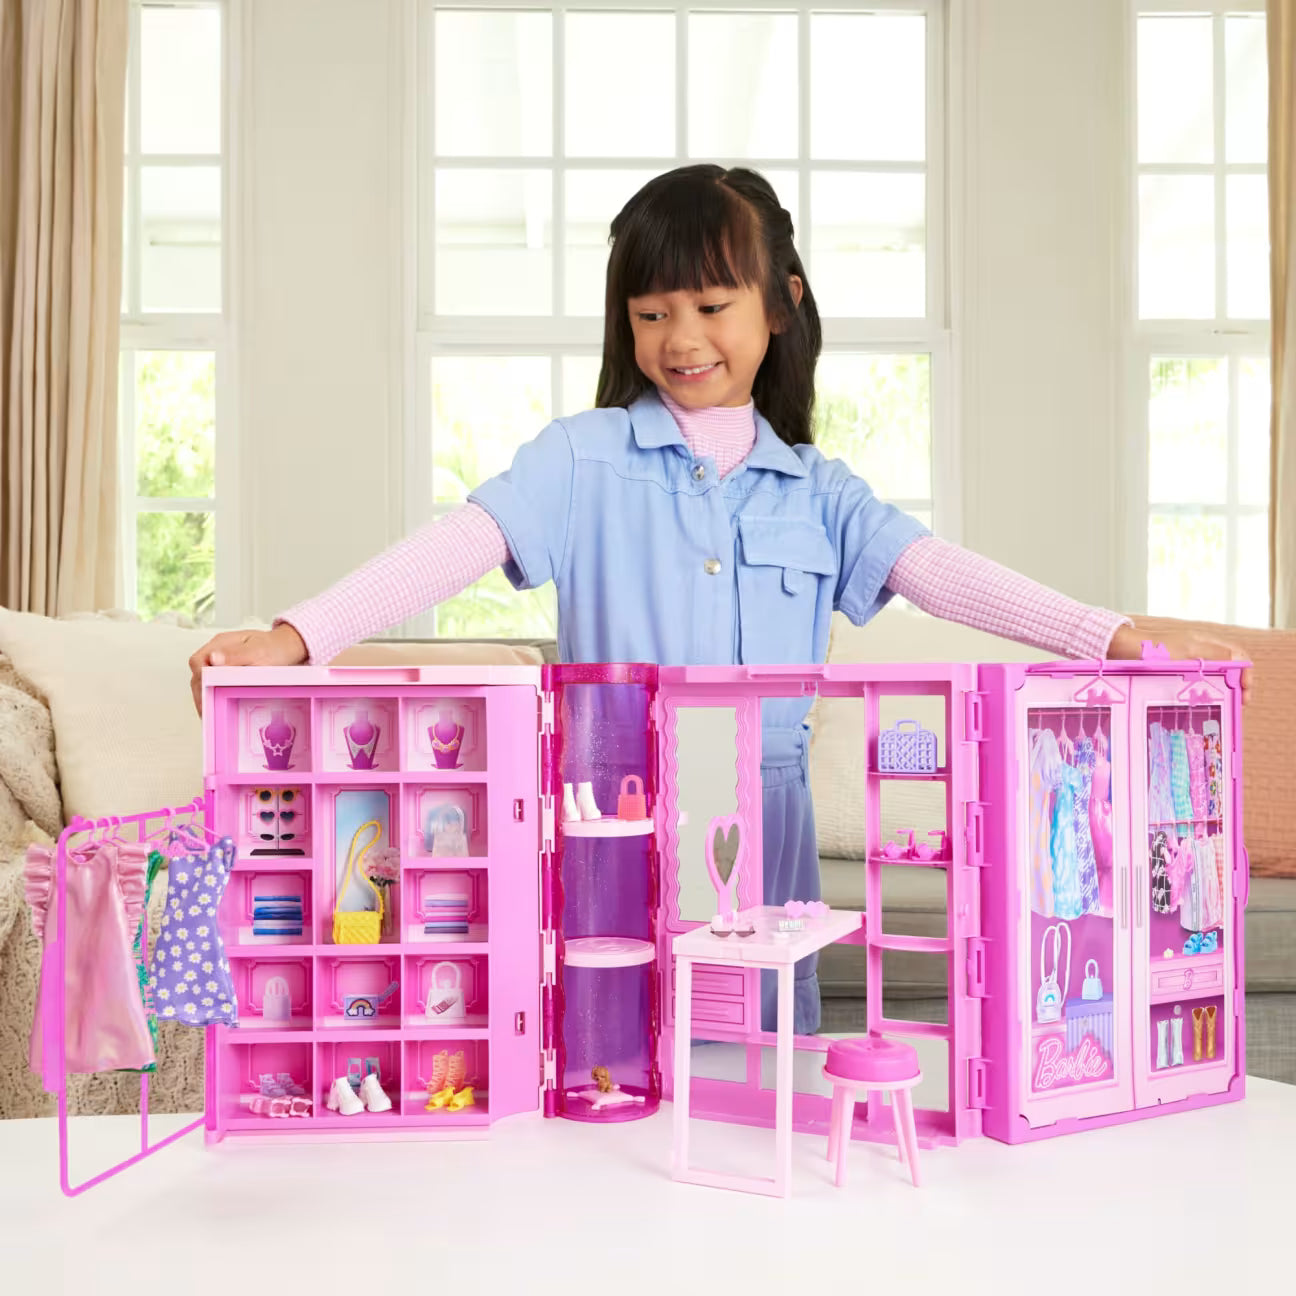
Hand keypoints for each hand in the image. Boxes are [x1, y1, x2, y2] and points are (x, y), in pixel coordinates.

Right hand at [189, 623, 307, 713]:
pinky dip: (213, 695)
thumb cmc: (274, 647)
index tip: (205, 696)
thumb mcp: (258, 651)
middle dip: (200, 693)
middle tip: (206, 713)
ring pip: (204, 680)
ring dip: (205, 696)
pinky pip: (214, 683)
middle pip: (198, 673)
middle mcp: (218, 652)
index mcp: (221, 643)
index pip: (198, 661)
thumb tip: (213, 659)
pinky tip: (217, 707)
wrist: (287, 647)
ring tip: (209, 715)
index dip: (199, 680)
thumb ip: (236, 655)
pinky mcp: (228, 671)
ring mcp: (222, 662)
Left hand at [1107, 621, 1252, 705]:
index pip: (1238, 655)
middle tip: (1238, 705)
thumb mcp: (1185, 652)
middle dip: (1238, 685)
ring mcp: (1189, 662)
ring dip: (1223, 691)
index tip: (1245, 690)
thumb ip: (1212, 656)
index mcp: (1206, 643)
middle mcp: (1201, 652)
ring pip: (1215, 677)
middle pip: (1230, 668)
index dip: (1246, 672)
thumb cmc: (1152, 649)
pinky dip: (1206, 693)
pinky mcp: (1177, 672)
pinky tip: (1204, 704)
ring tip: (1225, 707)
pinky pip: (1198, 683)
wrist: (1122, 650)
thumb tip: (1240, 661)